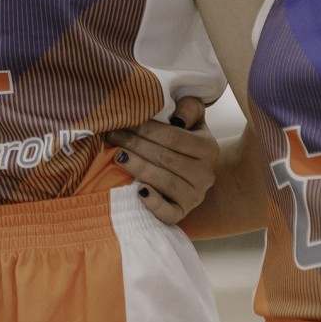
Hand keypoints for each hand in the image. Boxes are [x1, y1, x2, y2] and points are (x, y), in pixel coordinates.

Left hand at [105, 96, 216, 224]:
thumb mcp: (192, 121)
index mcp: (208, 148)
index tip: (123, 120)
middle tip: (112, 135)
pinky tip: (138, 191)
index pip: (174, 137)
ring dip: (139, 167)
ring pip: (165, 182)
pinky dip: (154, 203)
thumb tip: (177, 118)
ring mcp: (194, 196)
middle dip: (136, 144)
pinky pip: (168, 213)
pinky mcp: (181, 213)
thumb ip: (189, 108)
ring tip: (118, 156)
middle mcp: (205, 174)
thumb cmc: (185, 141)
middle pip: (166, 158)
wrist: (193, 175)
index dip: (147, 129)